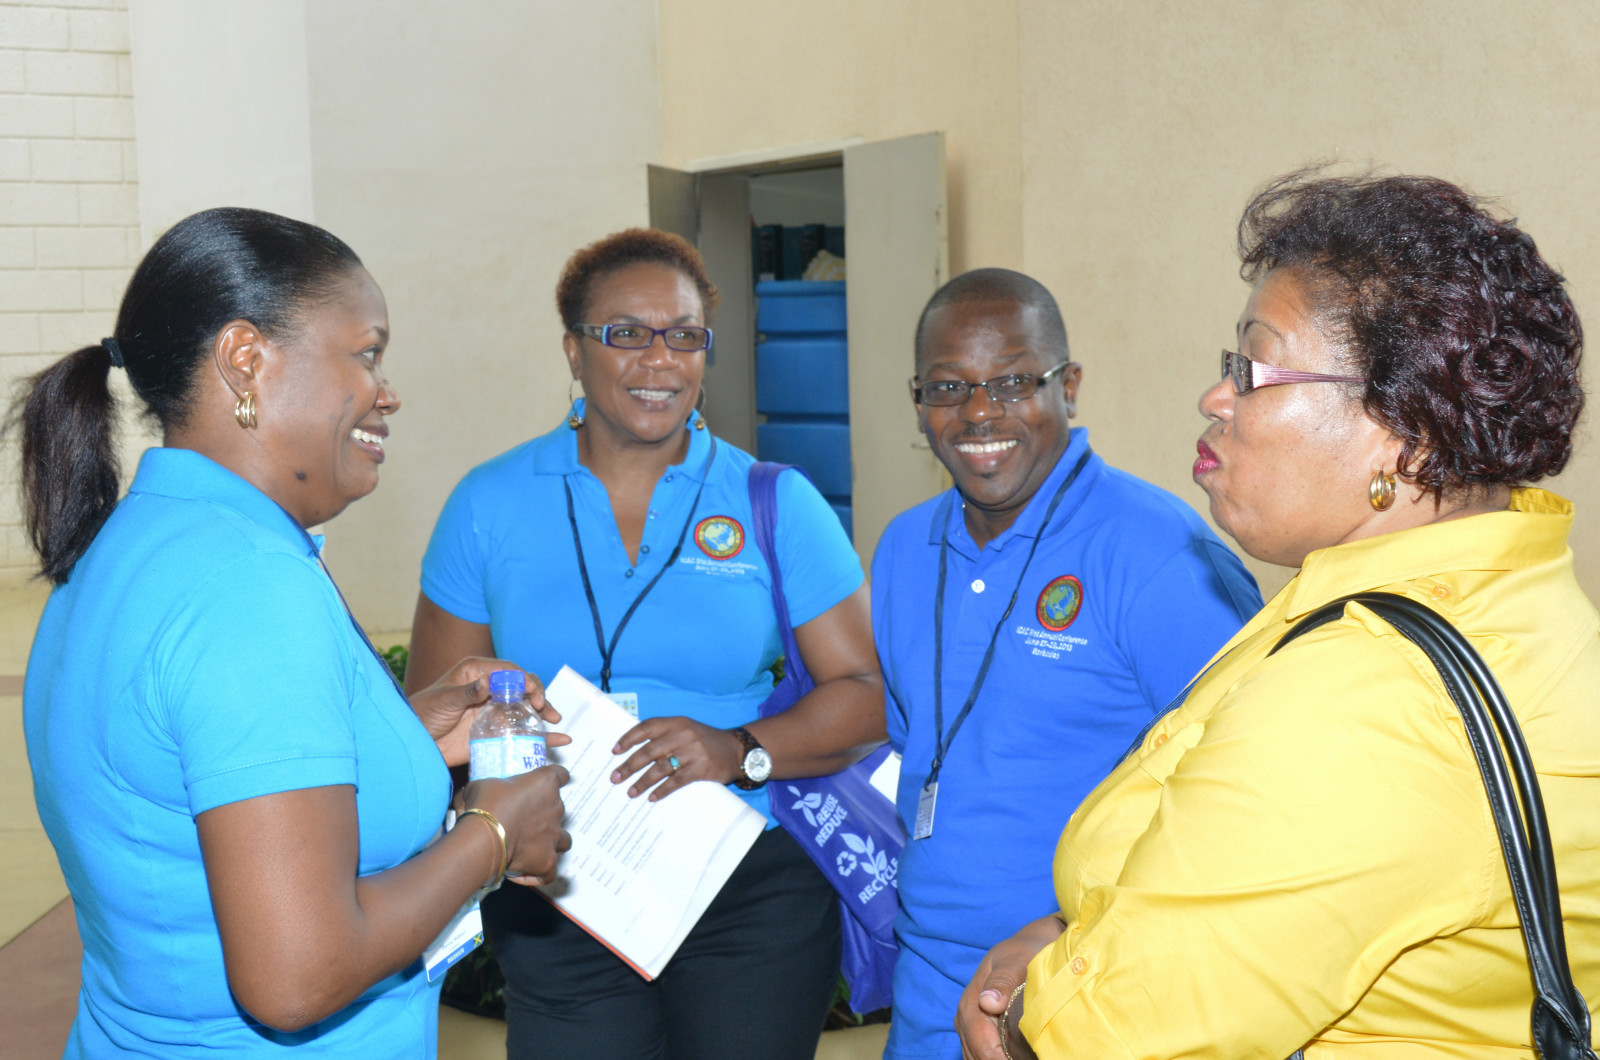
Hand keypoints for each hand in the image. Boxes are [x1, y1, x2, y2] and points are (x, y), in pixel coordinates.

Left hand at [408, 657, 566, 765]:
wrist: (414, 744)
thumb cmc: (422, 714)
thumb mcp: (443, 700)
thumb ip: (466, 692)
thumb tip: (486, 682)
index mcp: (477, 673)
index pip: (508, 671)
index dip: (523, 679)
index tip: (532, 692)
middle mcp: (490, 690)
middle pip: (523, 687)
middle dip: (538, 695)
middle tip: (543, 708)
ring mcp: (495, 711)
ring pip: (526, 708)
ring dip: (544, 713)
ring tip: (555, 721)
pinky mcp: (497, 732)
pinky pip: (523, 732)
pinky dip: (541, 735)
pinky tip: (559, 738)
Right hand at [455, 765, 571, 886]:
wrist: (483, 836)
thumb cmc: (483, 805)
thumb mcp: (478, 787)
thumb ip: (485, 790)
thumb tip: (473, 799)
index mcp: (544, 783)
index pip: (561, 775)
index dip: (555, 780)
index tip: (546, 786)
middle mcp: (556, 807)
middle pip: (558, 810)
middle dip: (542, 816)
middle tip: (520, 823)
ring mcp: (554, 836)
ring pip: (563, 841)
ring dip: (550, 843)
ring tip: (531, 848)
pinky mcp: (548, 861)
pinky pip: (549, 872)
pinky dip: (539, 873)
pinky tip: (521, 873)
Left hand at [610, 716, 744, 800]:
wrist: (737, 750)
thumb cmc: (706, 741)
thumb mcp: (686, 730)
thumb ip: (664, 736)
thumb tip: (634, 751)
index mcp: (677, 722)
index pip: (647, 727)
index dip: (629, 738)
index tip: (615, 751)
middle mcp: (683, 734)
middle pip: (649, 751)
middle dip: (629, 765)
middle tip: (615, 778)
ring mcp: (693, 752)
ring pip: (660, 768)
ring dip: (643, 782)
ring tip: (631, 792)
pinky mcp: (701, 768)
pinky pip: (676, 782)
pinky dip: (662, 790)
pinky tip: (652, 797)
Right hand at [957, 915, 1064, 1059]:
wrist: (1026, 947)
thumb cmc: (1024, 952)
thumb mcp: (1015, 961)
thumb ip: (1002, 981)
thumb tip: (987, 1002)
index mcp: (971, 1006)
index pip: (984, 1050)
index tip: (1031, 1059)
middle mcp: (965, 1020)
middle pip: (979, 1058)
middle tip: (1034, 1058)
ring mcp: (969, 1028)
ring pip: (978, 1059)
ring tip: (1028, 1056)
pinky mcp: (979, 1032)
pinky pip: (982, 1055)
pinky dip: (998, 1058)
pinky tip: (1018, 1055)